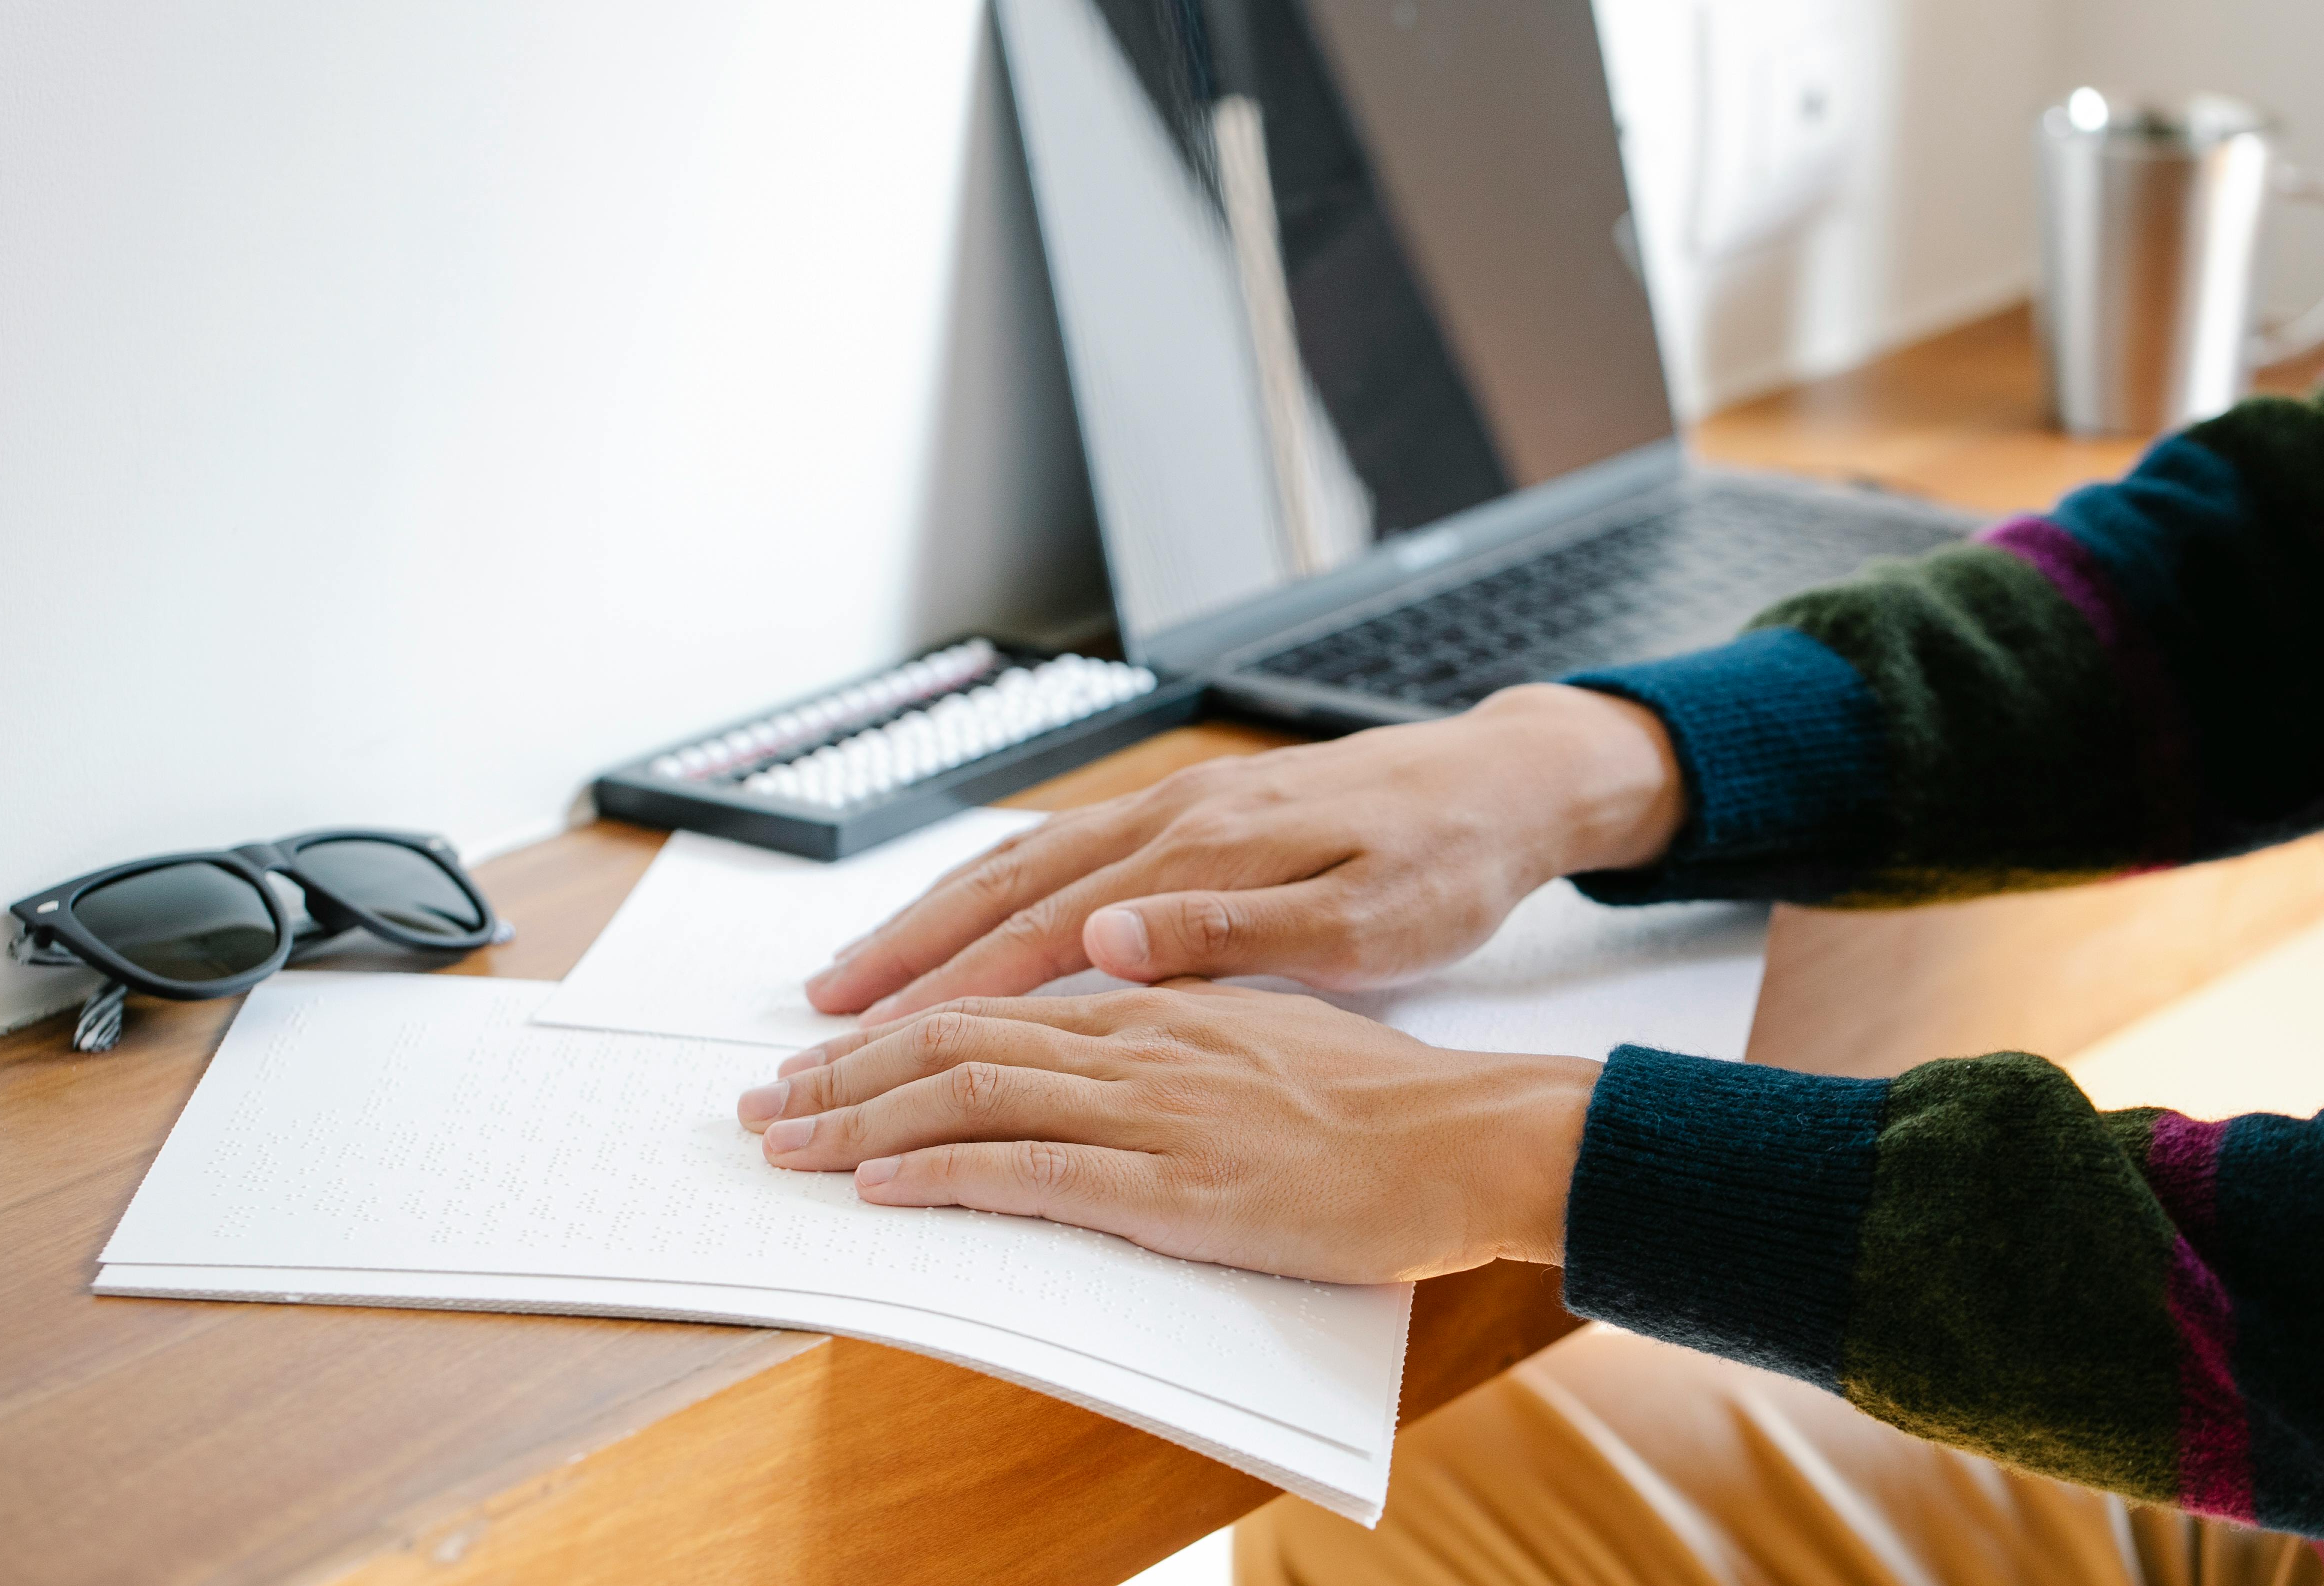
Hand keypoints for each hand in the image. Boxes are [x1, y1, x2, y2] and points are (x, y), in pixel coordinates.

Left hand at [735, 982, 1596, 1283]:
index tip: (827, 1047)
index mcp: (1161, 999)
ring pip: (972, 1094)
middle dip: (847, 1067)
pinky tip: (880, 1185)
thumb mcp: (1267, 1031)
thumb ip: (1180, 1023)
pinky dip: (941, 1174)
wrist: (1472, 1132)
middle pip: (959, 1035)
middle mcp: (1140, 1038)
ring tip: (786, 1139)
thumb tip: (1107, 1017)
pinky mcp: (1172, 1185)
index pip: (1000, 997)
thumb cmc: (1382, 1099)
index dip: (900, 1019)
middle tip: (765, 1098)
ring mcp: (1153, 1108)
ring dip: (862, 1119)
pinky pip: (1032, 1171)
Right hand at [806, 683, 1681, 1023]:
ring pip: (1025, 859)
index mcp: (1203, 853)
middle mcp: (1171, 818)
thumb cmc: (1443, 865)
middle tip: (821, 1013)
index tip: (875, 1044)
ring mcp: (1177, 805)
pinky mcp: (1195, 807)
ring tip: (864, 967)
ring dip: (936, 913)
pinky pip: (1066, 845)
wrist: (1502, 781)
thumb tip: (1106, 936)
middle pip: (1005, 884)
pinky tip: (973, 913)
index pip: (1043, 931)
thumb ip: (1234, 935)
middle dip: (905, 948)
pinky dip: (997, 884)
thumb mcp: (1365, 921)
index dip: (951, 990)